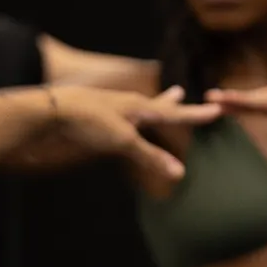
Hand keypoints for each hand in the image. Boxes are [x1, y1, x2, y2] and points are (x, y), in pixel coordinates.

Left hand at [46, 86, 205, 186]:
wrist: (50, 110)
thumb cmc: (89, 122)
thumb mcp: (123, 141)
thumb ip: (150, 156)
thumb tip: (180, 172)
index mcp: (140, 107)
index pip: (176, 114)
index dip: (196, 115)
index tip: (216, 110)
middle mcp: (128, 105)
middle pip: (156, 104)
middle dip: (171, 104)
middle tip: (181, 93)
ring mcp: (110, 110)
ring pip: (137, 108)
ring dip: (150, 107)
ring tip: (160, 101)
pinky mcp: (93, 118)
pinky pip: (119, 119)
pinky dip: (127, 120)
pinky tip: (120, 121)